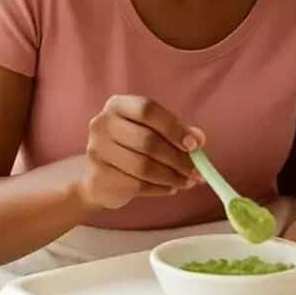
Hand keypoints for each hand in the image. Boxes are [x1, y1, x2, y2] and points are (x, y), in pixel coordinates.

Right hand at [76, 95, 202, 210]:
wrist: (101, 177)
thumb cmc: (133, 147)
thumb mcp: (155, 133)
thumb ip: (178, 133)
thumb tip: (199, 139)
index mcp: (118, 105)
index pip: (147, 109)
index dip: (173, 127)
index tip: (194, 145)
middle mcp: (102, 124)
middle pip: (147, 141)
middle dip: (178, 159)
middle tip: (197, 171)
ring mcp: (96, 151)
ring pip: (143, 167)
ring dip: (172, 177)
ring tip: (188, 181)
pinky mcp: (98, 177)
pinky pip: (137, 186)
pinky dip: (160, 189)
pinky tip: (170, 188)